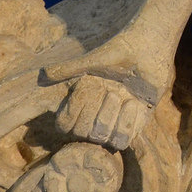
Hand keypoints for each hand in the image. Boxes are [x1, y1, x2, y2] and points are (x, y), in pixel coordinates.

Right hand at [42, 35, 168, 148]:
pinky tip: (137, 102)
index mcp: (82, 104)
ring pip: (105, 137)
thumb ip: (70, 69)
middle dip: (98, 108)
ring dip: (115, 112)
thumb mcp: (93, 61)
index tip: (88, 87)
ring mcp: (114, 124)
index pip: (65, 126)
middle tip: (111, 89)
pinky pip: (125, 140)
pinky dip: (131, 119)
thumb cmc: (118, 54)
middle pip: (85, 134)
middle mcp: (96, 118)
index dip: (75, 111)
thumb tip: (44, 74)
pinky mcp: (134, 127)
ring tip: (125, 94)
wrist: (147, 52)